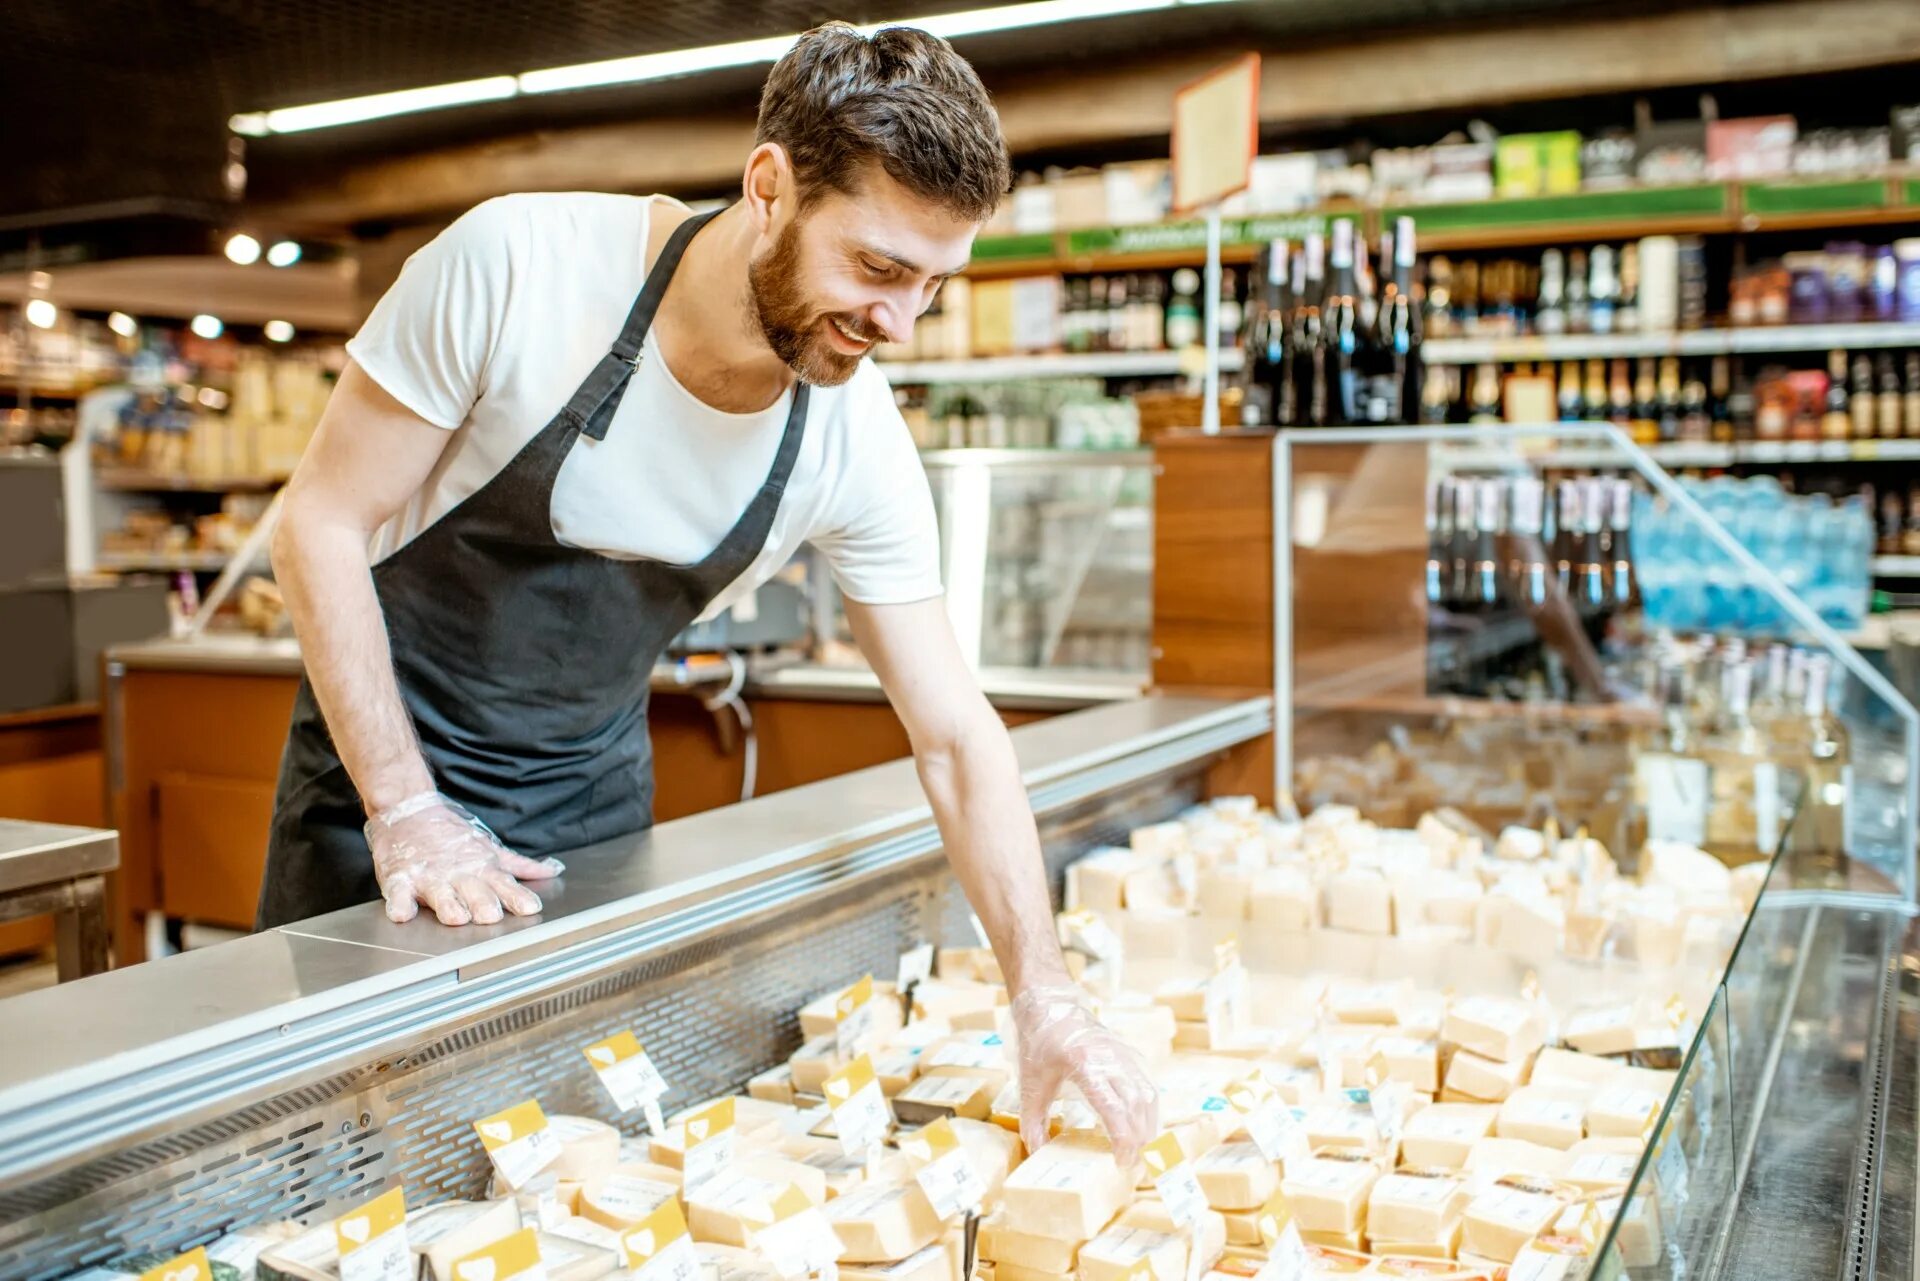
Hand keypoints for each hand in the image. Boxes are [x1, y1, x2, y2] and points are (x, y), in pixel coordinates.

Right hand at [364, 792, 562, 925]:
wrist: (408, 811)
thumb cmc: (450, 836)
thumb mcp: (489, 849)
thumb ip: (520, 865)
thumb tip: (553, 870)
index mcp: (481, 868)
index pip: (504, 884)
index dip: (517, 897)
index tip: (530, 908)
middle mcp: (457, 873)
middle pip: (474, 891)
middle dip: (483, 903)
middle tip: (492, 916)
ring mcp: (429, 875)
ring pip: (440, 894)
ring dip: (448, 905)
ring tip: (455, 917)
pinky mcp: (399, 878)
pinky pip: (398, 893)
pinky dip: (399, 903)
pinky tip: (402, 913)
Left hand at [1012, 984, 1157, 1165]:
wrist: (1049, 1003)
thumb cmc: (1039, 1040)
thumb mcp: (1029, 1082)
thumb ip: (1033, 1119)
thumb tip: (1036, 1150)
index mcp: (1085, 1064)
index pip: (1114, 1107)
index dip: (1122, 1137)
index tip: (1122, 1160)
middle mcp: (1110, 1058)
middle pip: (1137, 1104)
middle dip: (1139, 1138)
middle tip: (1131, 1164)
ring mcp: (1123, 1054)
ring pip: (1148, 1094)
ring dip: (1148, 1125)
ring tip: (1141, 1151)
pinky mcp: (1128, 1053)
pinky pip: (1147, 1084)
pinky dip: (1149, 1109)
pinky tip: (1143, 1126)